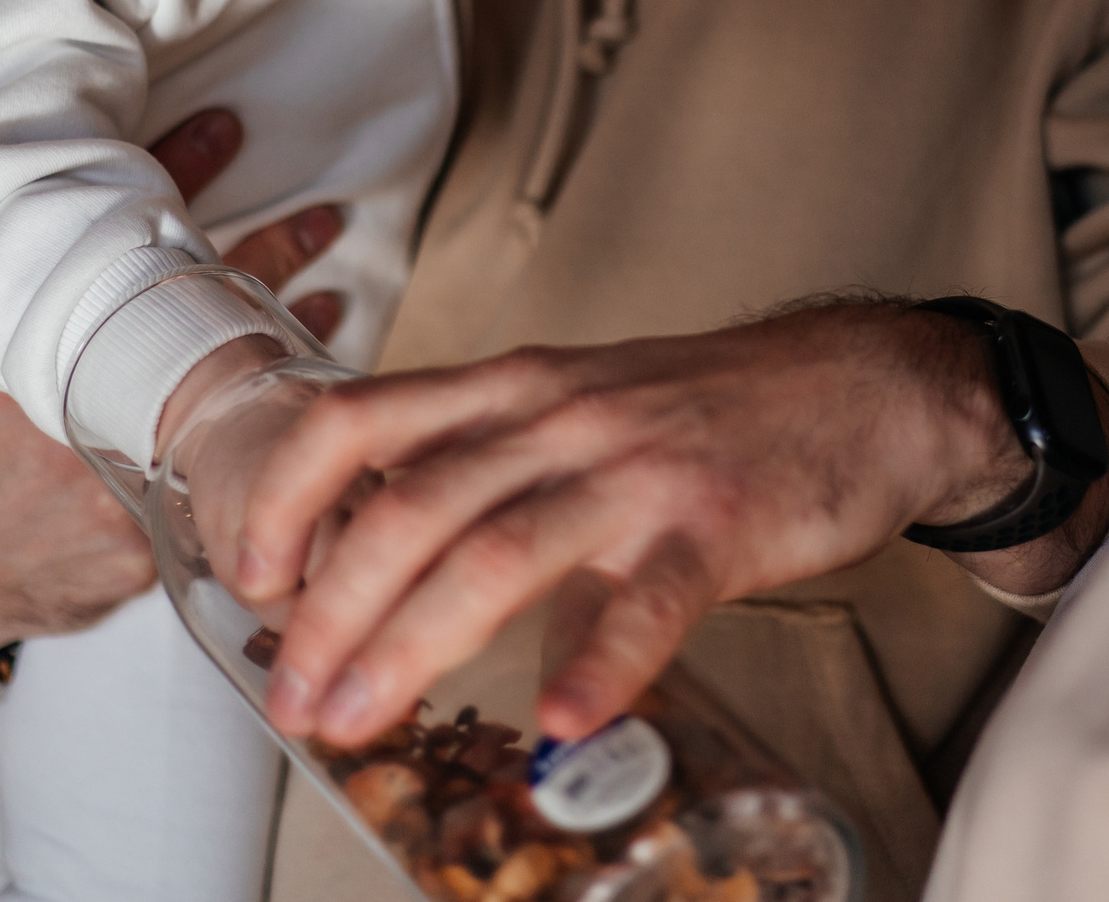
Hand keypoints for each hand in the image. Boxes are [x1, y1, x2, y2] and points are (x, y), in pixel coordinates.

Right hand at [0, 108, 346, 658]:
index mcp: (38, 361)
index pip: (127, 246)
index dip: (184, 176)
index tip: (229, 127)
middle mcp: (90, 423)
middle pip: (206, 319)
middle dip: (272, 258)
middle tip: (321, 219)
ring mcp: (130, 493)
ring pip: (233, 406)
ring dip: (290, 348)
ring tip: (330, 301)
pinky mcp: (160, 549)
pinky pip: (228, 488)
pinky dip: (265, 445)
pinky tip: (302, 414)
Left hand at [184, 300, 1108, 749]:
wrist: (859, 383)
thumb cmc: (703, 407)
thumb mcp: (573, 405)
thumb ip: (484, 465)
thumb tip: (382, 558)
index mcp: (510, 387)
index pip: (356, 418)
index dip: (284, 495)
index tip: (249, 575)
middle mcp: (555, 417)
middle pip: (408, 506)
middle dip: (330, 612)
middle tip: (294, 699)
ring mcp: (635, 469)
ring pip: (497, 551)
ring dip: (413, 644)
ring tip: (363, 719)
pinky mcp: (716, 525)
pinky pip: (647, 602)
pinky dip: (598, 665)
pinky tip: (561, 726)